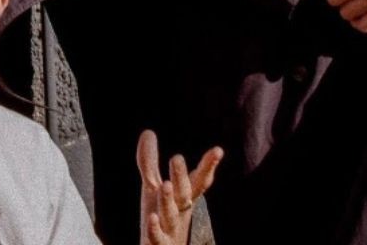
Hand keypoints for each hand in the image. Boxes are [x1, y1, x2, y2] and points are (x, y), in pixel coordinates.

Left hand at [136, 130, 222, 244]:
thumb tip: (148, 131)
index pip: (197, 181)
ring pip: (170, 214)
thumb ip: (149, 163)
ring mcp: (170, 230)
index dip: (207, 166)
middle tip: (176, 157)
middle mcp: (180, 213)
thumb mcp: (153, 189)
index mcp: (182, 199)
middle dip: (181, 177)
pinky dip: (155, 229)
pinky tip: (152, 218)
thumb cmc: (162, 220)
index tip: (218, 150)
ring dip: (168, 200)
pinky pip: (157, 238)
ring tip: (165, 184)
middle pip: (183, 194)